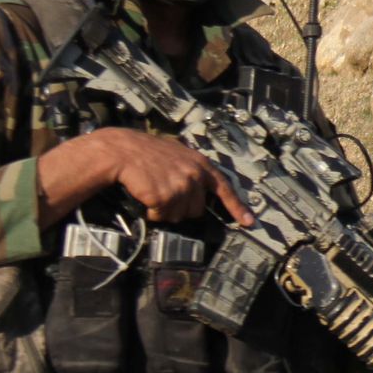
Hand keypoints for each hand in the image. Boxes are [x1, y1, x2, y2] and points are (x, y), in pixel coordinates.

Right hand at [105, 129, 254, 224]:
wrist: (122, 150)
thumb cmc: (147, 152)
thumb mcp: (179, 154)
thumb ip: (194, 169)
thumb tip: (203, 189)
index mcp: (201, 165)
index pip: (225, 189)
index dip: (238, 208)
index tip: (249, 222)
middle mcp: (195, 176)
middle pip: (197, 210)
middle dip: (182, 207)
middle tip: (165, 192)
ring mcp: (181, 187)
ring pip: (179, 216)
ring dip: (165, 210)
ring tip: (154, 190)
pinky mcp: (164, 197)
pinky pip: (161, 216)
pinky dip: (152, 212)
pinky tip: (145, 195)